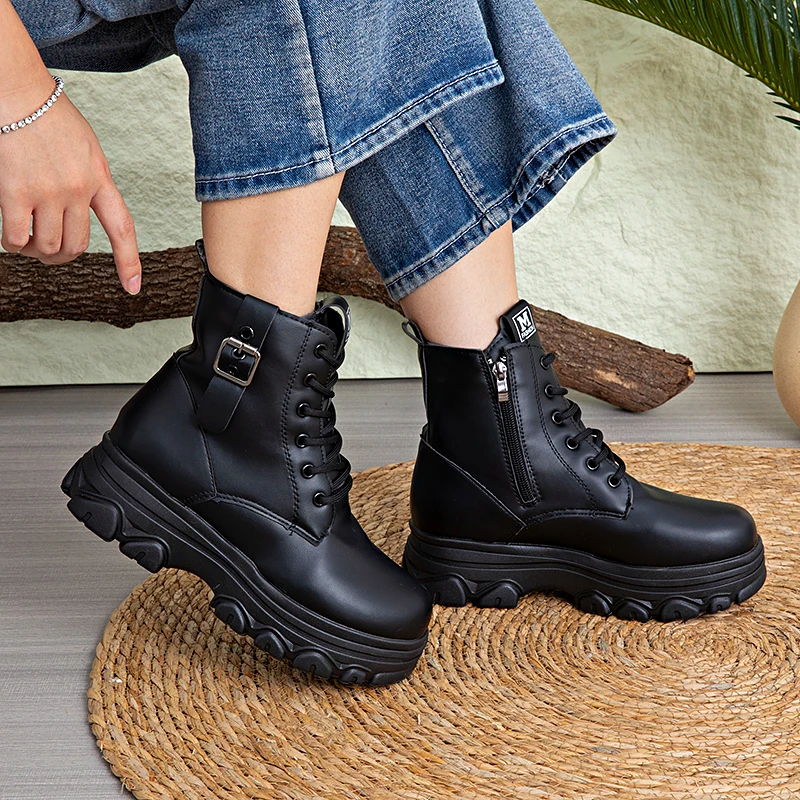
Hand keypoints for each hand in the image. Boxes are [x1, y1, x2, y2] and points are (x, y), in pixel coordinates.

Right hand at [0, 78, 141, 293]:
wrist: (18, 90)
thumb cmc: (46, 113)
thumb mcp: (86, 147)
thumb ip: (90, 178)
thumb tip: (85, 206)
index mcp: (99, 177)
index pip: (122, 228)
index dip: (129, 261)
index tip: (133, 287)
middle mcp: (78, 188)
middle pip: (78, 245)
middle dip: (63, 256)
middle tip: (48, 253)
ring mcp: (48, 191)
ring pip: (48, 247)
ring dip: (36, 253)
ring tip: (26, 244)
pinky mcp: (16, 191)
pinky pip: (17, 237)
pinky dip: (12, 244)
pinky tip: (10, 237)